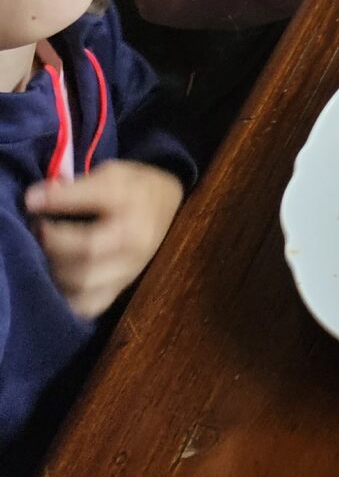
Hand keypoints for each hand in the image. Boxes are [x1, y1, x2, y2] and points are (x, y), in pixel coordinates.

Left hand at [27, 159, 183, 318]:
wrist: (168, 207)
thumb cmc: (135, 187)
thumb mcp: (114, 172)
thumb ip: (79, 184)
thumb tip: (37, 198)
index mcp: (134, 202)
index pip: (96, 199)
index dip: (58, 201)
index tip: (31, 201)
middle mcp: (135, 238)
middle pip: (88, 249)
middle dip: (53, 241)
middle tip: (38, 229)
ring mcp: (130, 268)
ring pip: (85, 281)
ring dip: (56, 268)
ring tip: (47, 253)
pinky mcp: (122, 288)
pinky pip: (89, 305)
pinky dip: (67, 296)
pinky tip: (59, 278)